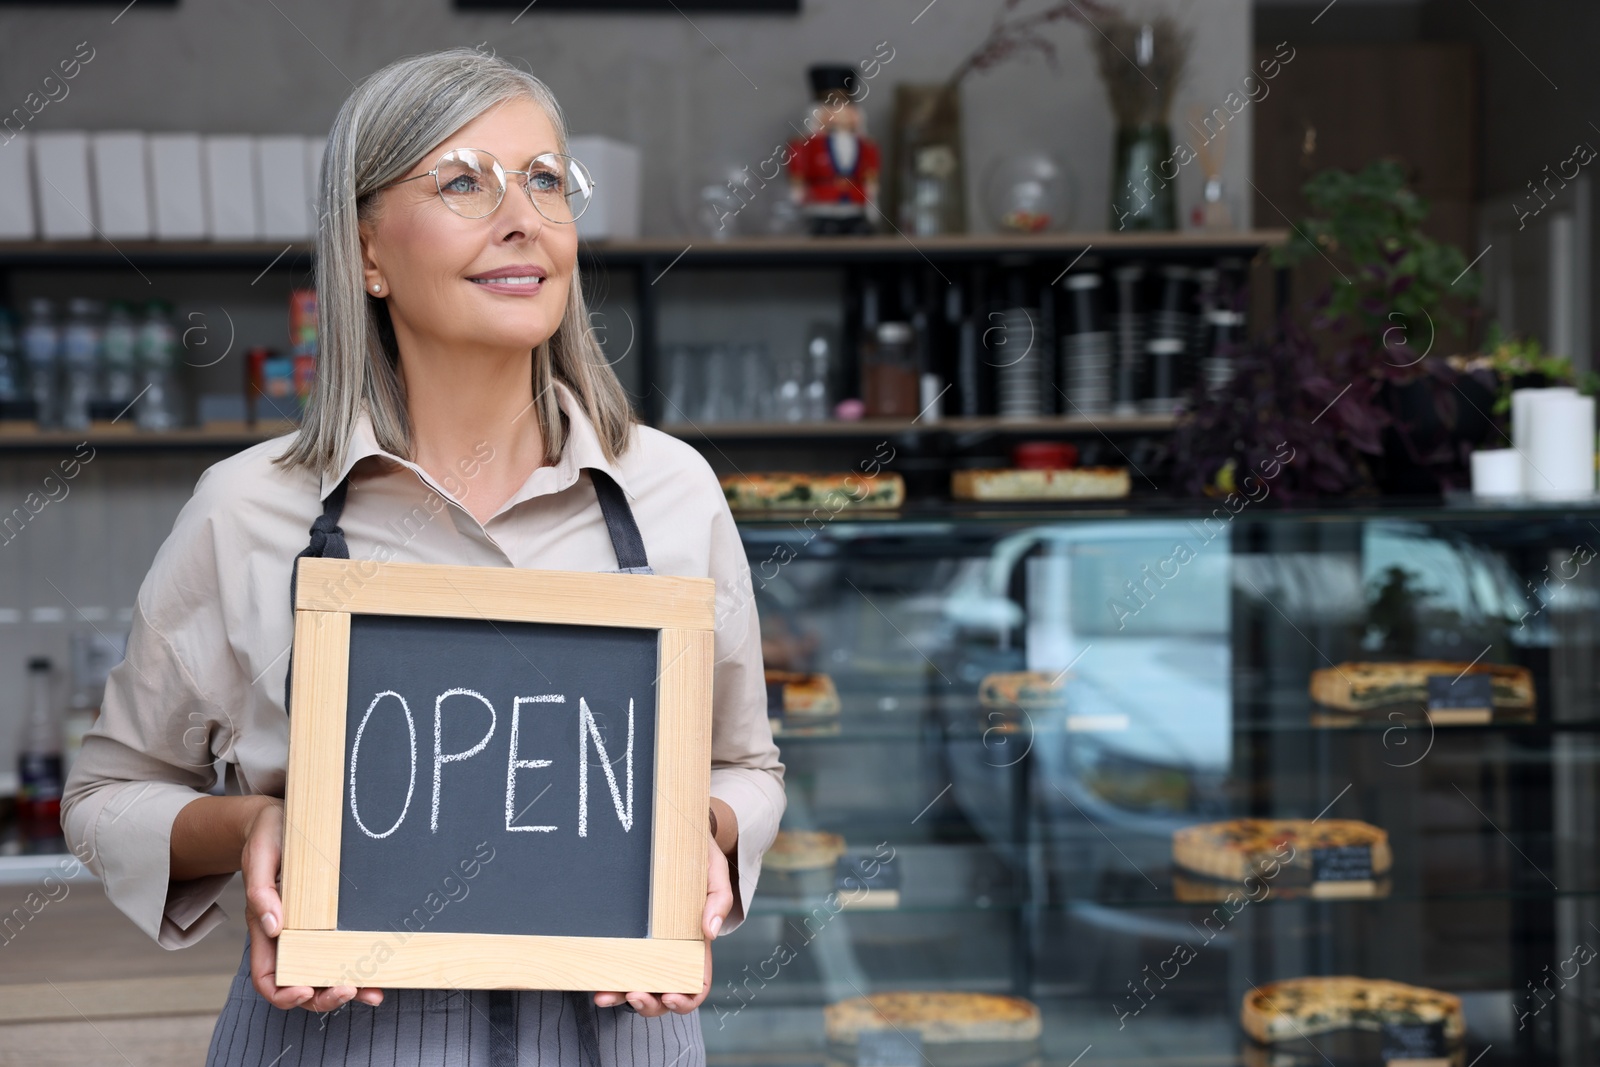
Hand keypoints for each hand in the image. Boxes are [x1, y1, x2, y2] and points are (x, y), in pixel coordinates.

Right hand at [242, 798, 383, 1011]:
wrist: (284, 819)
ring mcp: (310, 931)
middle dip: (323, 997)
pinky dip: (360, 965)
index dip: (283, 994)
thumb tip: (273, 927)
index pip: (267, 977)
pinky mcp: (331, 920)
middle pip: (300, 984)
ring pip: (326, 973)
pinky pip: (344, 950)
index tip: (306, 990)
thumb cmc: (268, 836)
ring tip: (373, 992)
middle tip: (348, 990)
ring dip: (349, 988)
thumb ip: (260, 891)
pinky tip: (380, 972)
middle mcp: (288, 937)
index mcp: (264, 929)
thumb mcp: (259, 855)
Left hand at [593, 828, 731, 1015]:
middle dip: (649, 1004)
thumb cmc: (699, 854)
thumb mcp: (715, 871)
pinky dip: (607, 979)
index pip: (696, 983)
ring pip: (637, 985)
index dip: (687, 999)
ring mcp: (646, 946)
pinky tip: (595, 983)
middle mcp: (670, 951)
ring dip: (622, 998)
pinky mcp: (626, 935)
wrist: (675, 832)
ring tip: (605, 996)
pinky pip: (617, 964)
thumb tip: (710, 931)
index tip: (672, 996)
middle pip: (664, 994)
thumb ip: (719, 898)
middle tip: (635, 994)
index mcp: (695, 944)